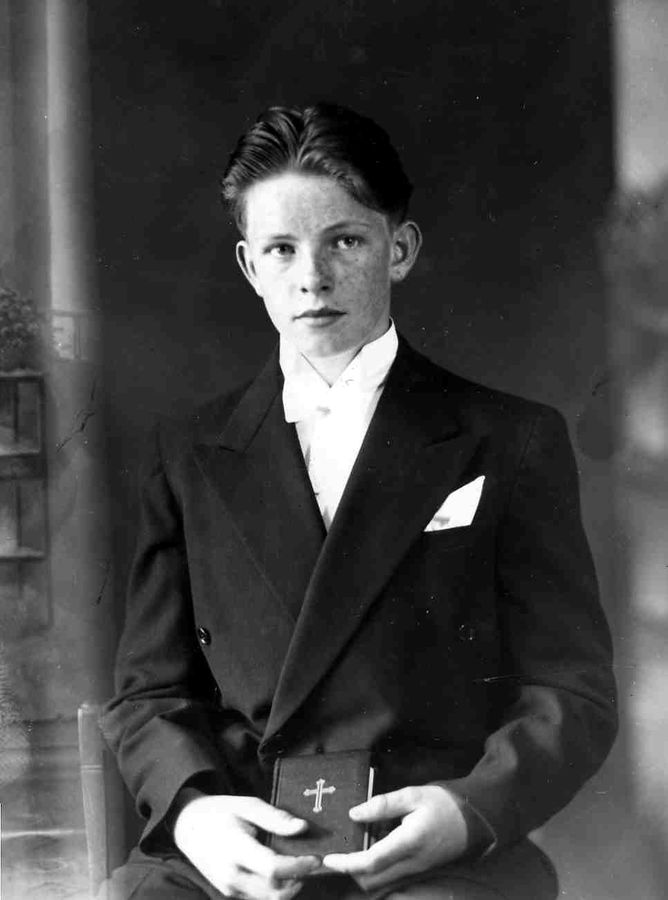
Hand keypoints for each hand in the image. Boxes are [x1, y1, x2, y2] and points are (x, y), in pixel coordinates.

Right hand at [173, 793, 321, 898]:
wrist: (186, 825)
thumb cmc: (218, 811)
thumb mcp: (247, 805)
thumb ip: (275, 818)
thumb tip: (302, 828)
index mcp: (235, 849)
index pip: (273, 869)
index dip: (299, 866)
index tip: (316, 858)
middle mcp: (231, 875)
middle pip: (273, 891)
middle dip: (298, 881)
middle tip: (311, 864)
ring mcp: (228, 887)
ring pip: (267, 899)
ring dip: (288, 888)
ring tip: (298, 868)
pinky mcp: (228, 892)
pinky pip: (257, 898)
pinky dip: (273, 890)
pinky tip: (281, 873)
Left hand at [322, 784, 467, 891]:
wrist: (475, 820)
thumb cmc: (444, 804)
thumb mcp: (413, 795)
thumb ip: (383, 804)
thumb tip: (355, 813)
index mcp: (407, 843)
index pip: (370, 862)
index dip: (346, 863)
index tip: (329, 858)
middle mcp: (410, 863)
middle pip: (372, 880)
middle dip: (350, 870)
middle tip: (337, 852)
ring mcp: (415, 870)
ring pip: (381, 881)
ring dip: (362, 870)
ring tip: (351, 848)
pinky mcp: (419, 869)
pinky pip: (391, 876)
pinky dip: (376, 867)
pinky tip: (372, 846)